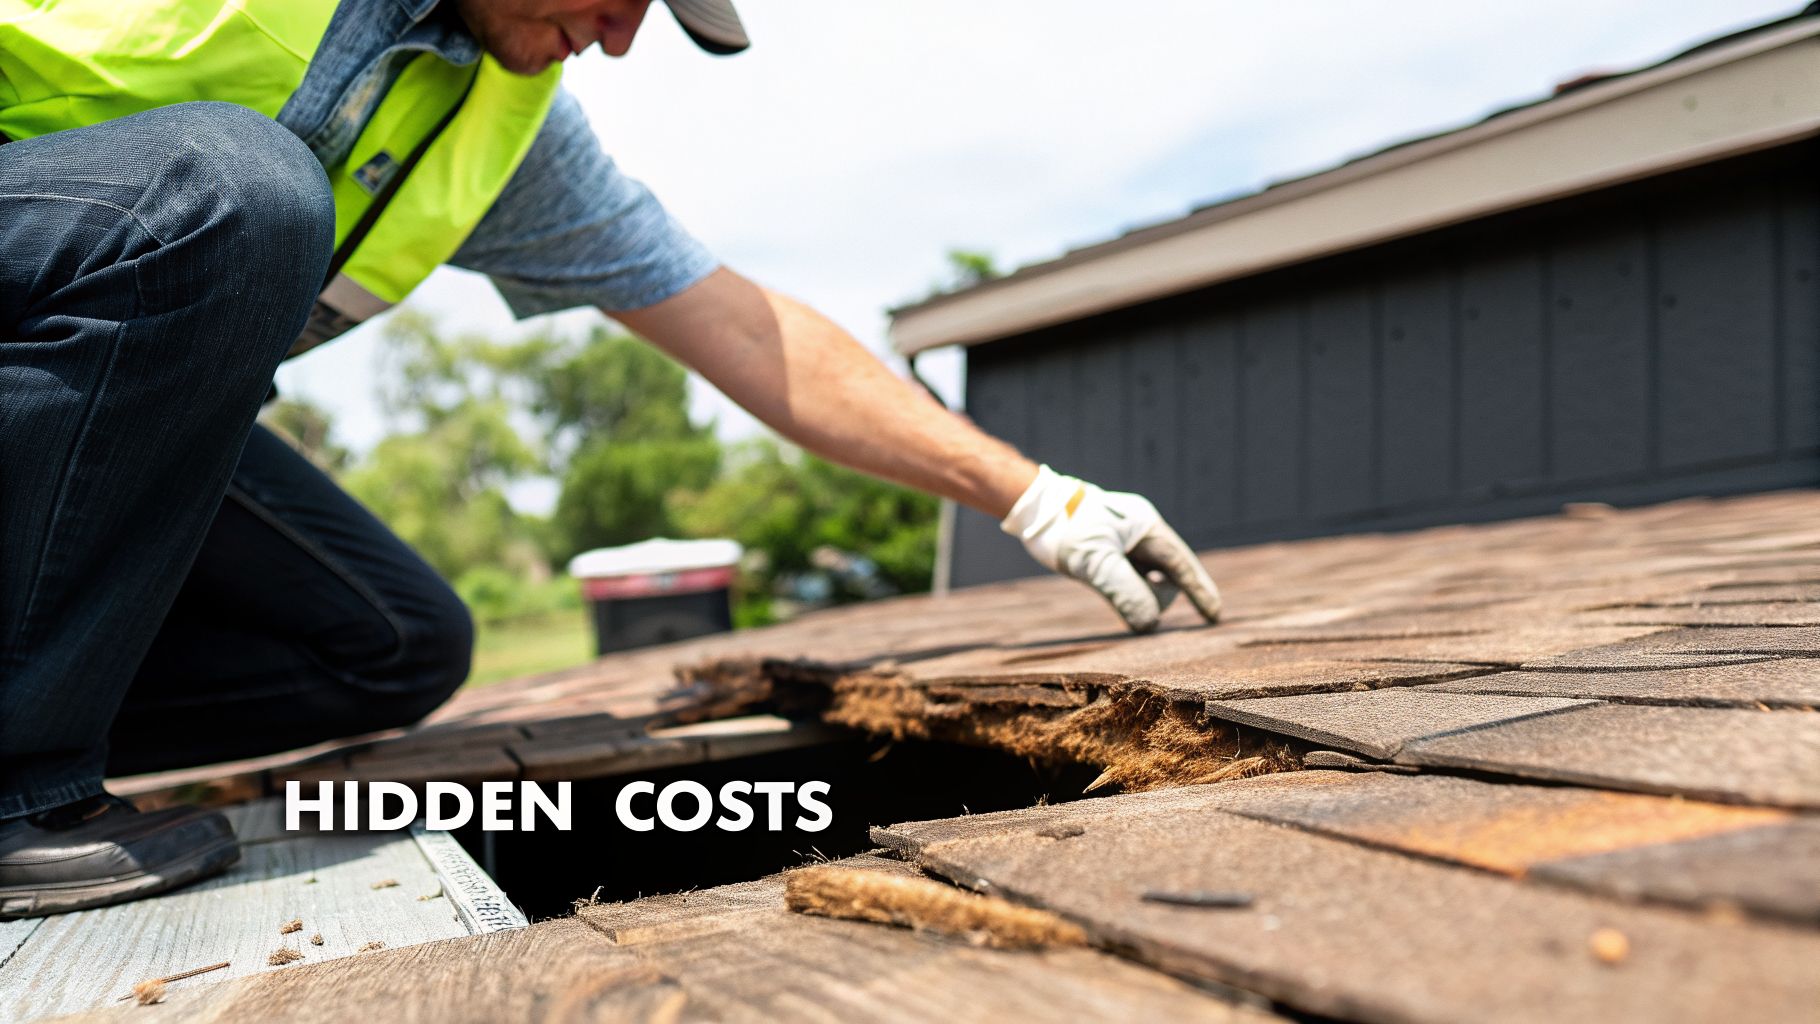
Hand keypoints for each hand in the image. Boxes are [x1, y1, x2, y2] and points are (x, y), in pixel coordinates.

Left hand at [1001, 466, 1222, 632]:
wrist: (1034, 508)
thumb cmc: (1066, 529)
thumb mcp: (1096, 563)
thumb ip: (1126, 592)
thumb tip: (1149, 624)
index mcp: (1146, 527)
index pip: (1181, 565)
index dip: (1199, 591)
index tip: (1214, 618)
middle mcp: (1140, 533)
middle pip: (1165, 575)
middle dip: (1153, 596)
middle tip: (1122, 596)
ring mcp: (1125, 541)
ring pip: (1146, 578)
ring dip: (1135, 593)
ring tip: (1103, 582)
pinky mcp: (1109, 549)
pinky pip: (1129, 576)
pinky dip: (1125, 590)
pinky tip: (1109, 590)